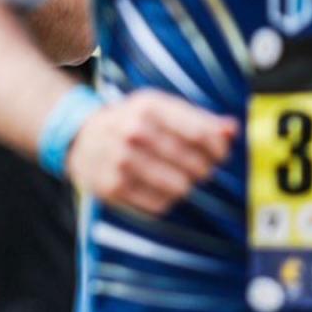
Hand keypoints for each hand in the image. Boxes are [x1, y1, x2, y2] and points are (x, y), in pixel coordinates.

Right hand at [64, 90, 237, 215]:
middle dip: (204, 170)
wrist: (79, 139)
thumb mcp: (159, 109)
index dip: (219, 149)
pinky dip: (166, 200)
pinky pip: (159, 204)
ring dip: (186, 186)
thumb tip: (233, 129)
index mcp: (148, 106)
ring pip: (180, 187)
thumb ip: (199, 118)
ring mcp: (121, 160)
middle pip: (193, 163)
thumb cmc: (130, 122)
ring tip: (179, 179)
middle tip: (199, 169)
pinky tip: (159, 188)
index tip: (221, 155)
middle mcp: (133, 131)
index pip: (200, 134)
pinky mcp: (113, 187)